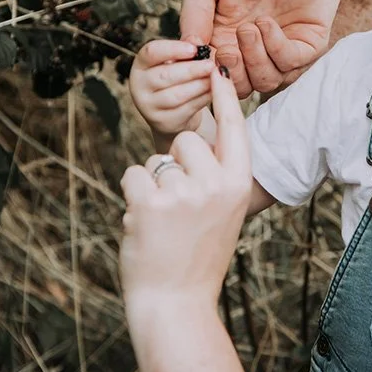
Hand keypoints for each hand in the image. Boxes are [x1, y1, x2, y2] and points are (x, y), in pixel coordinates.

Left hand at [120, 67, 251, 310]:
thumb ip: (216, 176)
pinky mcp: (150, 201)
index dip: (224, 97)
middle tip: (179, 207)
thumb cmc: (198, 255)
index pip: (233, 129)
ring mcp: (183, 192)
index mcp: (239, 184)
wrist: (177, 303)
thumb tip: (191, 139)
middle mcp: (216, 184)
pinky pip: (133, 173)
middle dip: (174, 162)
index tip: (216, 68)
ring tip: (163, 221)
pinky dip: (132, 194)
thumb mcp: (224, 212)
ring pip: (156, 158)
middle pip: (185, 139)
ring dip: (152, 183)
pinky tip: (145, 224)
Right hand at [129, 39, 212, 143]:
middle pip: (165, 76)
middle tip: (211, 65)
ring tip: (216, 78)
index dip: (173, 49)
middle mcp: (139, 85)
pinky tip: (214, 92)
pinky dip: (203, 99)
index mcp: (141, 65)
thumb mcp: (178, 62)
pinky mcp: (164, 122)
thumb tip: (197, 41)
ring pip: (176, 95)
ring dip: (200, 85)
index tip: (194, 49)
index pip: (151, 52)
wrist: (174, 112)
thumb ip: (186, 50)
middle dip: (191, 70)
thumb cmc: (177, 79)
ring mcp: (149, 106)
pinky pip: (186, 109)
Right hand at [180, 0, 357, 96]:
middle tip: (226, 50)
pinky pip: (293, 62)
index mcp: (226, 37)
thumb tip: (187, 48)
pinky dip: (276, 48)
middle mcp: (255, 47)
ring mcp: (284, 44)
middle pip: (242, 87)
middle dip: (232, 75)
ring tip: (248, 28)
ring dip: (254, 60)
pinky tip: (267, 23)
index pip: (216, 75)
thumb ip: (192, 13)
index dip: (208, 75)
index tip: (204, 58)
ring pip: (267, 81)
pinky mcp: (310, 38)